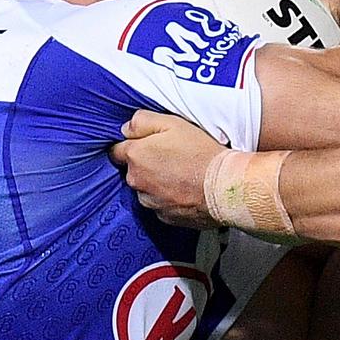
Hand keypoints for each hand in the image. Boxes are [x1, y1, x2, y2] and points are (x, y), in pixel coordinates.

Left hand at [110, 110, 227, 227]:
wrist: (224, 187)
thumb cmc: (200, 153)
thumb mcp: (172, 123)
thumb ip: (142, 121)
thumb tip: (126, 128)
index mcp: (135, 156)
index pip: (116, 151)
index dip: (131, 146)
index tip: (146, 144)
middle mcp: (137, 181)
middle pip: (133, 171)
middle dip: (146, 165)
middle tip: (171, 157)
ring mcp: (149, 202)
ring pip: (146, 189)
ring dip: (158, 183)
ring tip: (182, 175)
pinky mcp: (164, 217)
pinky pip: (161, 205)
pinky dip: (170, 198)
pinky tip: (187, 190)